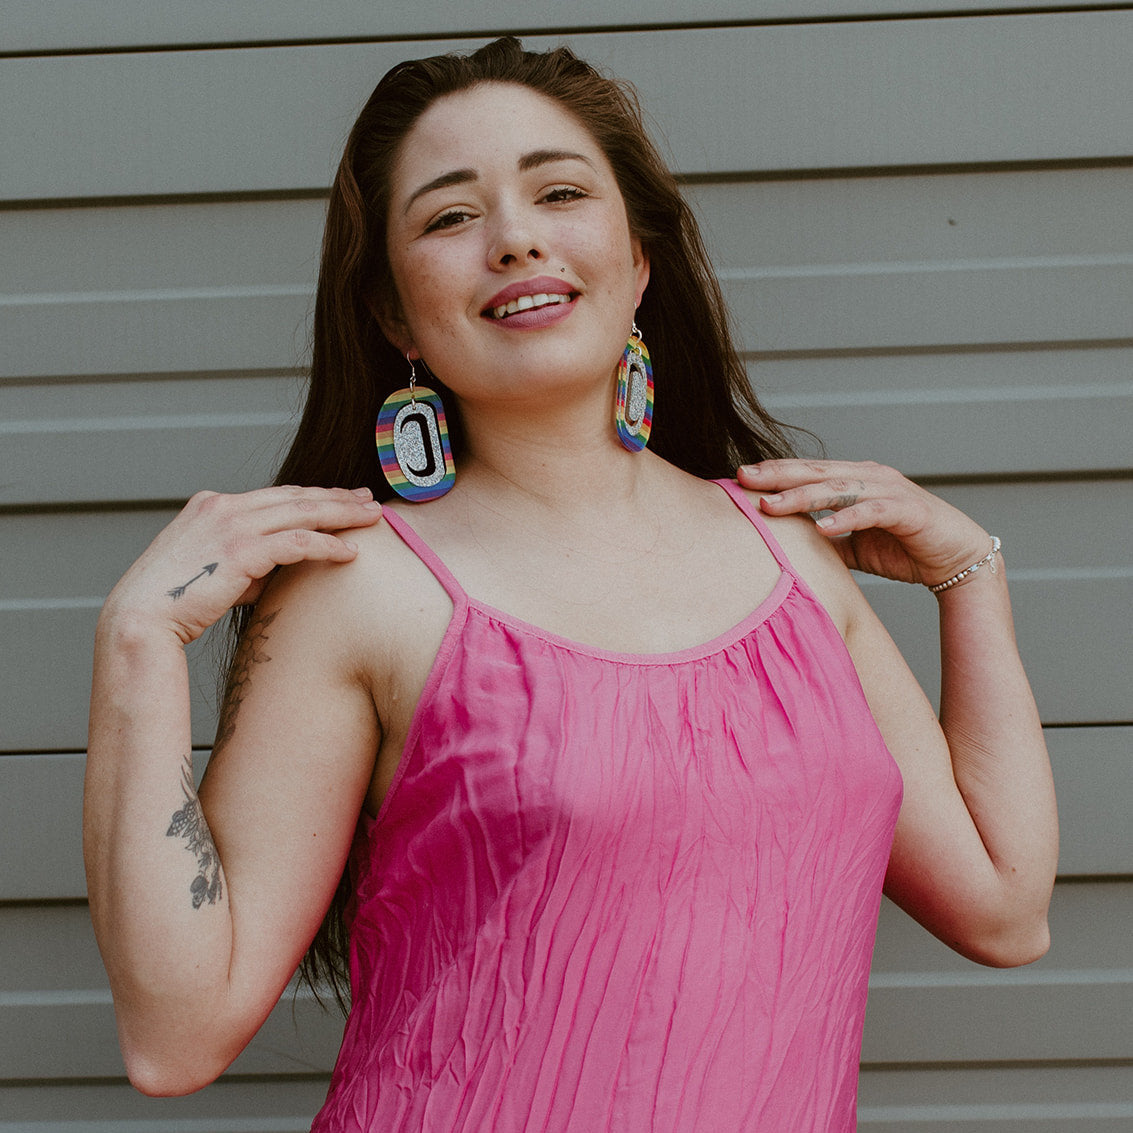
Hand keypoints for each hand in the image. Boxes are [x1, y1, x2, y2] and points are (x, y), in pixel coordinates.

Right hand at [102, 486, 383, 643]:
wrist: (140, 620)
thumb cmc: (176, 602)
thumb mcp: (216, 570)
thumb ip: (248, 560)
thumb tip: (280, 567)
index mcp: (212, 505)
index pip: (275, 495)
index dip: (313, 495)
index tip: (343, 497)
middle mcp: (222, 507)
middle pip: (294, 496)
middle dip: (336, 497)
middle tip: (369, 498)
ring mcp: (230, 525)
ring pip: (301, 512)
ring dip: (341, 514)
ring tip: (372, 518)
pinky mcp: (240, 551)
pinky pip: (297, 542)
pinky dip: (327, 545)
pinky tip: (350, 552)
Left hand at [738, 459, 992, 587]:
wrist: (958, 560)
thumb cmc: (905, 547)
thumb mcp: (854, 546)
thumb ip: (825, 543)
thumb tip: (787, 551)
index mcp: (854, 480)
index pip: (806, 473)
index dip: (774, 474)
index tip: (739, 479)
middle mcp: (869, 477)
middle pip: (815, 472)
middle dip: (777, 475)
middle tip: (743, 478)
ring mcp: (889, 490)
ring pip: (838, 488)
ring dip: (802, 497)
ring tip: (770, 506)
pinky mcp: (908, 510)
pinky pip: (872, 512)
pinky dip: (847, 518)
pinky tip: (823, 528)